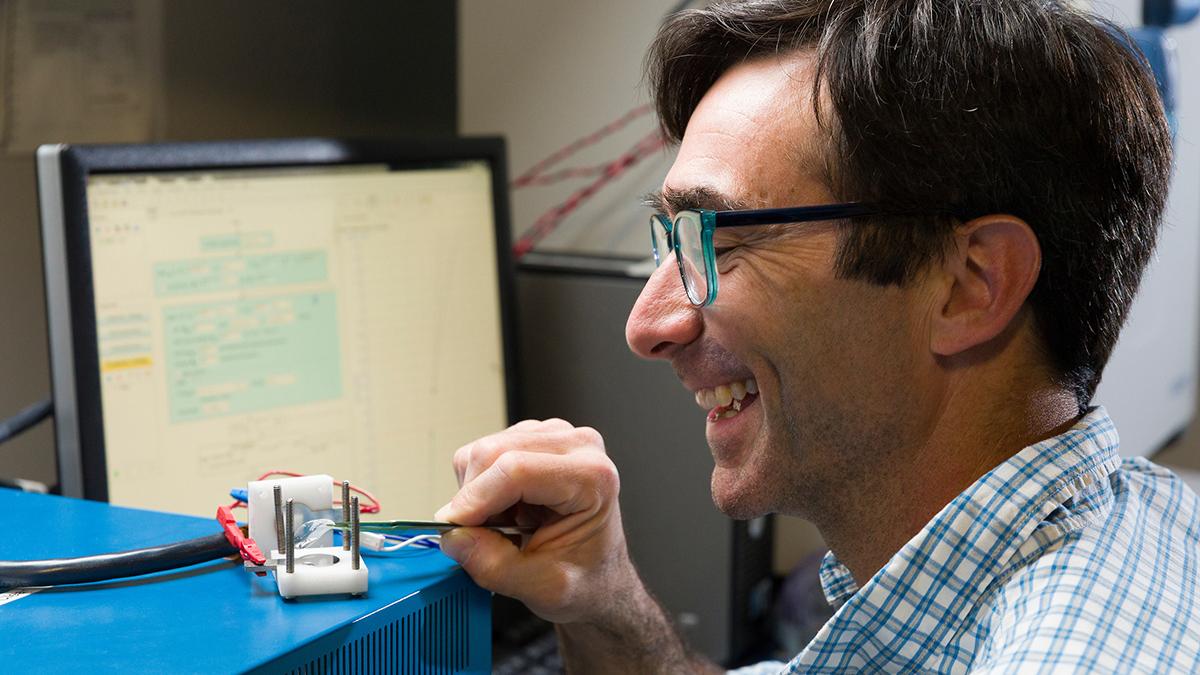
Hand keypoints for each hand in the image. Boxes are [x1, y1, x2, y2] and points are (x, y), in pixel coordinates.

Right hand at [435, 419, 632, 624]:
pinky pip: (484, 455)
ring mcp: (556, 437)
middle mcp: (578, 446)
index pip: (515, 470)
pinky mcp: (535, 439)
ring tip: (506, 525)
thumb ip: (493, 565)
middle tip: (479, 537)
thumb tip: (453, 536)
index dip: (474, 500)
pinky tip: (508, 509)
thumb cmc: (587, 579)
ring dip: (477, 494)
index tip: (453, 529)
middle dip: (472, 499)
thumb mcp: (542, 588)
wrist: (600, 577)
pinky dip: (482, 486)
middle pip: (492, 453)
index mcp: (593, 478)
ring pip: (482, 452)